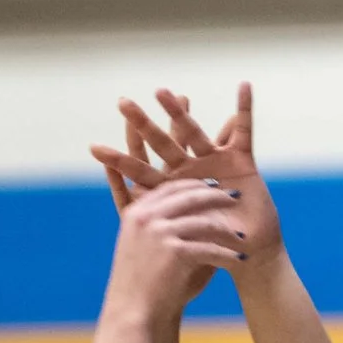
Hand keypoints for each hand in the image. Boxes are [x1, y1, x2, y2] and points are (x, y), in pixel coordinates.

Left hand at [94, 82, 283, 275]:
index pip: (140, 172)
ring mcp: (214, 162)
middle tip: (121, 103)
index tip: (93, 148)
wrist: (249, 256)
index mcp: (172, 191)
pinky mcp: (242, 160)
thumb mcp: (183, 240)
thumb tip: (134, 217)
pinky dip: (244, 108)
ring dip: (177, 112)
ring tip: (161, 91)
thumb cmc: (214, 252)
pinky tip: (243, 86)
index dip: (119, 161)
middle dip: (142, 124)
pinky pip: (243, 130)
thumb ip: (163, 225)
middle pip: (161, 143)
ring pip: (193, 132)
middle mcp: (189, 171)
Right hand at [101, 170, 249, 323]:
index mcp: (136, 212)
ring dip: (227, 230)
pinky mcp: (174, 252)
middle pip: (189, 196)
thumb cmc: (145, 285)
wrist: (133, 314)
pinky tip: (240, 259)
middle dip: (216, 196)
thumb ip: (173, 227)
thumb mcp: (150, 248)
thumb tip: (207, 214)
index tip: (215, 187)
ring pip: (204, 222)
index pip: (171, 187)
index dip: (195, 184)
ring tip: (242, 236)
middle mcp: (145, 217)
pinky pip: (209, 248)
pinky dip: (227, 254)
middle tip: (236, 198)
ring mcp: (158, 232)